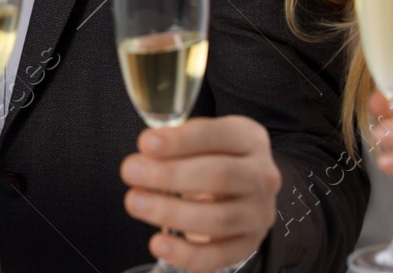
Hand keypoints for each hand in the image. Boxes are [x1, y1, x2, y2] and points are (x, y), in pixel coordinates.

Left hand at [119, 116, 280, 271]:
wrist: (243, 190)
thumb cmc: (213, 158)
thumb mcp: (201, 139)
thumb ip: (176, 142)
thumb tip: (146, 154)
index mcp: (249, 139)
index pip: (216, 135)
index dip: (180, 140)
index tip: (145, 143)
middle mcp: (262, 176)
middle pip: (219, 176)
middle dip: (169, 175)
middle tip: (130, 172)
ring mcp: (258, 213)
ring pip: (218, 219)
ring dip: (170, 212)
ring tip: (135, 202)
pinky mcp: (249, 245)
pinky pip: (218, 256)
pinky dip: (185, 254)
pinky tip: (157, 243)